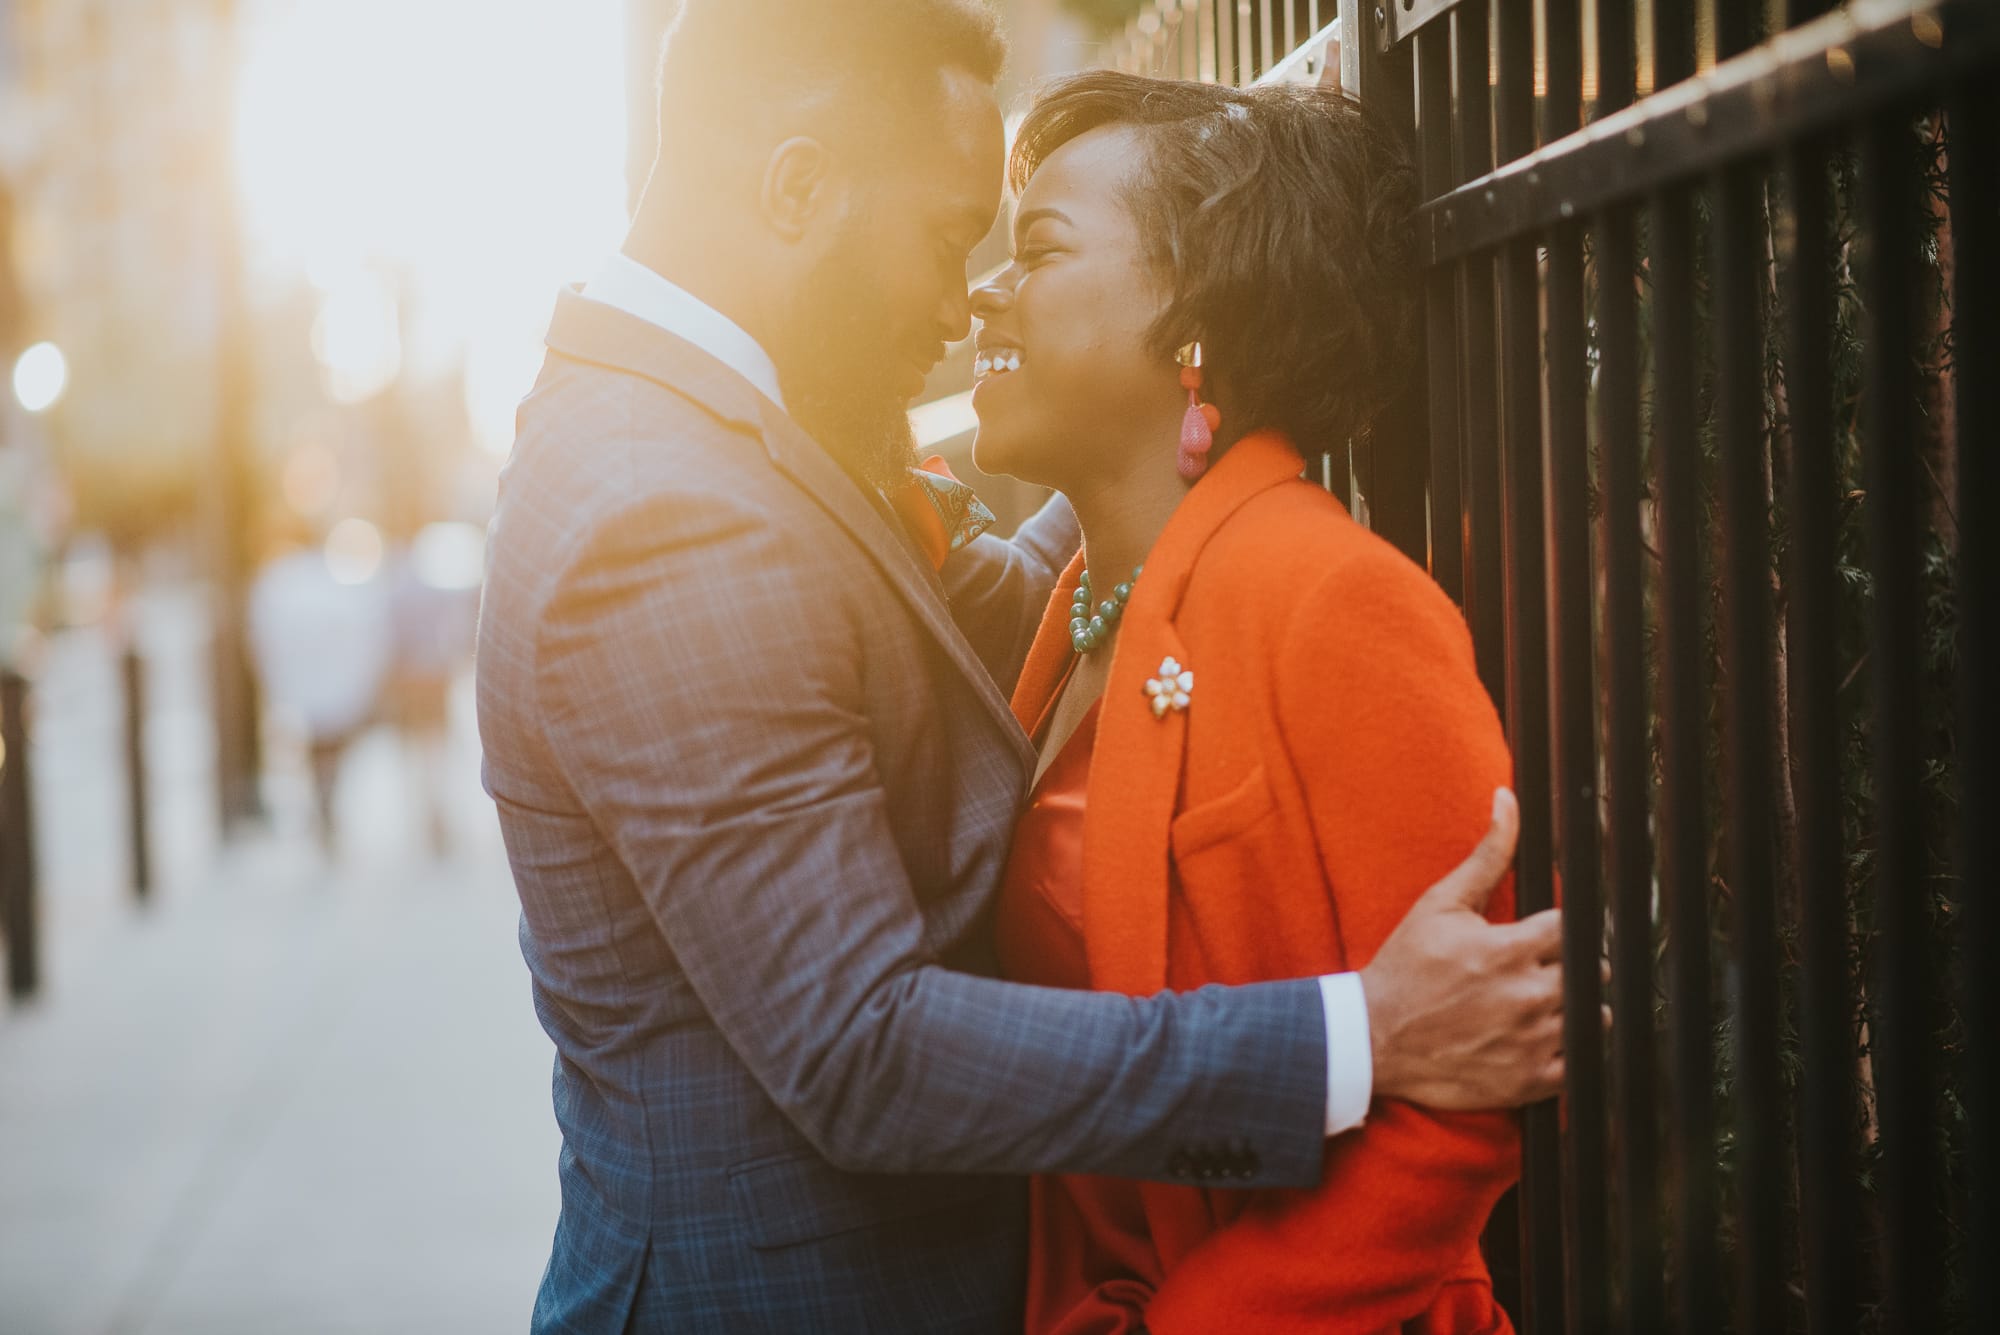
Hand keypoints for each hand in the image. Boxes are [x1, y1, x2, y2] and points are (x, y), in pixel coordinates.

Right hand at [1358, 789, 1576, 1110]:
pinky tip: (1537, 1038)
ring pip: (1592, 1018)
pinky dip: (1567, 1052)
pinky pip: (1578, 1065)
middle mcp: (1527, 996)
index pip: (1572, 929)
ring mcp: (1530, 1042)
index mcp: (1509, 949)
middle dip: (1569, 966)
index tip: (1538, 938)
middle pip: (1588, 972)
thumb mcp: (1440, 904)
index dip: (1556, 931)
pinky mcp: (1528, 1081)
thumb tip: (1507, 800)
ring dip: (1574, 1008)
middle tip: (1538, 969)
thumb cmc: (1404, 969)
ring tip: (1540, 1004)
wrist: (1372, 1038)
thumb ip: (1487, 854)